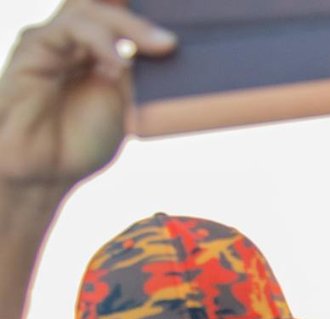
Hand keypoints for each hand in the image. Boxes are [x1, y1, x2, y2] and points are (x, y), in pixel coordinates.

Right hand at [0, 1, 175, 190]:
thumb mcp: (125, 102)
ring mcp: (53, 40)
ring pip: (91, 11)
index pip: (120, 10)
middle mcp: (73, 37)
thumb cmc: (81, 140)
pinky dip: (100, 42)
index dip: (143, 11)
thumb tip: (165, 42)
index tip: (175, 25)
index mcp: (98, 46)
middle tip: (172, 42)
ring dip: (129, 26)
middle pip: (107, 4)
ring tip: (160, 48)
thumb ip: (138, 70)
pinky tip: (118, 64)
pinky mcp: (33, 48)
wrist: (43, 170)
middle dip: (142, 17)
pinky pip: (69, 30)